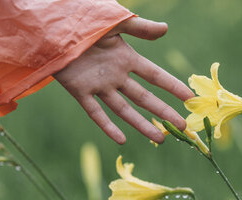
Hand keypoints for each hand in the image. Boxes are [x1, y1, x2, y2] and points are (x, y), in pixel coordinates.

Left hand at [53, 17, 192, 143]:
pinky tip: (121, 139)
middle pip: (144, 98)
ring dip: (142, 124)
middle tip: (182, 126)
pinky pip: (95, 112)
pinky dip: (107, 126)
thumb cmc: (85, 18)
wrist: (52, 24)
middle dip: (164, 112)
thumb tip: (166, 29)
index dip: (172, 87)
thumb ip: (140, 28)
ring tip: (160, 138)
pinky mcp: (80, 91)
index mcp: (125, 58)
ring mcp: (99, 85)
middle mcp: (115, 75)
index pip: (155, 76)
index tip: (189, 98)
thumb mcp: (116, 22)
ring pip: (124, 109)